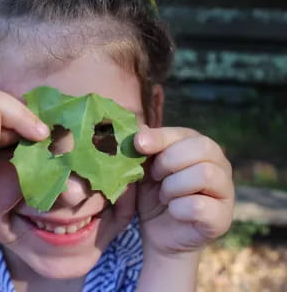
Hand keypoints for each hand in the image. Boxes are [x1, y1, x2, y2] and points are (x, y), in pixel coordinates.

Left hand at [134, 126, 234, 255]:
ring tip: (165, 196)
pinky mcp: (223, 218)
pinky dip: (178, 209)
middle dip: (169, 162)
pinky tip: (174, 211)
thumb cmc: (153, 194)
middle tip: (155, 177)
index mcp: (200, 147)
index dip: (161, 137)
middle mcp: (219, 165)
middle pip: (202, 148)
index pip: (186, 133)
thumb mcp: (144, 169)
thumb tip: (141, 130)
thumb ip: (145, 149)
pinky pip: (200, 206)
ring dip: (173, 187)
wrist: (157, 234)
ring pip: (204, 174)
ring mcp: (225, 192)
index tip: (138, 144)